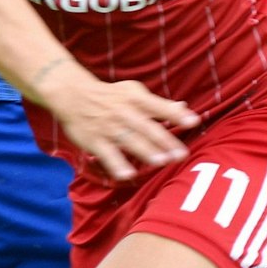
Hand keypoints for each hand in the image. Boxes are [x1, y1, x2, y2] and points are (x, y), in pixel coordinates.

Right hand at [45, 72, 197, 180]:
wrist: (73, 95)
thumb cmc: (110, 96)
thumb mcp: (133, 92)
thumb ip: (159, 104)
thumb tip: (185, 108)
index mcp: (135, 99)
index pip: (159, 106)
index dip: (176, 114)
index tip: (194, 121)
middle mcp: (124, 112)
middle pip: (147, 127)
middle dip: (164, 141)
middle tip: (181, 154)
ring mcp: (108, 127)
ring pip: (129, 140)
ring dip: (145, 151)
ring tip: (161, 162)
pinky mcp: (94, 140)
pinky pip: (107, 154)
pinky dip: (117, 164)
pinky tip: (128, 175)